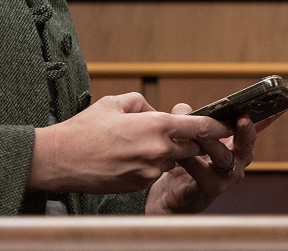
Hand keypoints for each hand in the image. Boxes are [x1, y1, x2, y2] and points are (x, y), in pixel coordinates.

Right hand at [26, 92, 230, 194]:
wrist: (59, 160)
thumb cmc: (85, 128)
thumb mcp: (116, 103)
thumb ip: (144, 104)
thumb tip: (158, 112)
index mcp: (156, 126)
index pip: (200, 127)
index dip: (218, 125)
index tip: (228, 123)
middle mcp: (158, 151)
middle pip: (193, 146)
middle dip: (193, 140)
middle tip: (188, 132)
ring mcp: (150, 170)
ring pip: (174, 159)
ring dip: (170, 152)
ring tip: (144, 142)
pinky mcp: (140, 184)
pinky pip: (156, 170)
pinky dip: (152, 162)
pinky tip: (131, 155)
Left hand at [145, 88, 287, 213]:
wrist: (171, 197)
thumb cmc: (185, 162)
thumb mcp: (187, 134)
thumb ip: (189, 117)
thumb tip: (185, 109)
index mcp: (238, 141)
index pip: (261, 121)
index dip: (278, 109)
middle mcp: (239, 158)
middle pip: (249, 140)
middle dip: (247, 128)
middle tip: (242, 118)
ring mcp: (228, 176)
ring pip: (225, 157)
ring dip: (212, 143)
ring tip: (200, 133)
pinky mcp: (212, 190)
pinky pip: (203, 173)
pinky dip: (191, 162)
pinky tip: (180, 156)